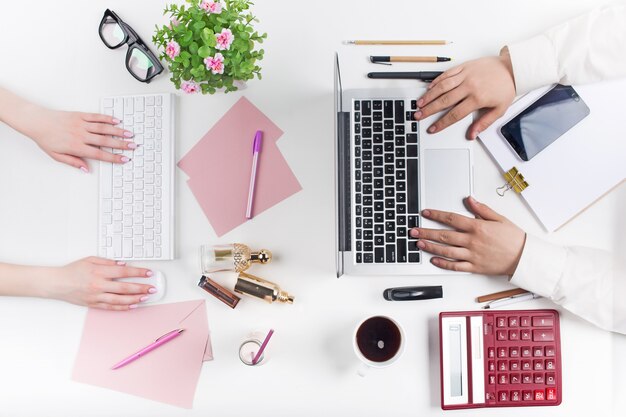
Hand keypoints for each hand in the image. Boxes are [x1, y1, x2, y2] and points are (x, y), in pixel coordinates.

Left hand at [27, 108, 136, 171]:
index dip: (114, 157)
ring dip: (118, 131)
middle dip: (121, 144)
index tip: (124, 159)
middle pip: (105, 141)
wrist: (36, 121)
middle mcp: (81, 135)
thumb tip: (86, 169)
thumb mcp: (57, 156)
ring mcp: (81, 124)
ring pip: (103, 128)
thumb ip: (74, 162)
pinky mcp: (79, 115)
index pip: (100, 154)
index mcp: (76, 147)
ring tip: (129, 134)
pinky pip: (96, 117)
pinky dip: (107, 119)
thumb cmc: (45, 138)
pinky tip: (116, 121)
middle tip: (133, 146)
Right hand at [45, 257, 154, 309]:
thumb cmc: (72, 271)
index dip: (139, 272)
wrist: (56, 283)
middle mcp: (99, 285)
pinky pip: (111, 307)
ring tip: (146, 297)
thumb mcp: (90, 260)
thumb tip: (123, 264)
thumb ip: (108, 262)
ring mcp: (97, 296)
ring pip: (120, 300)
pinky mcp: (93, 304)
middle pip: (125, 288)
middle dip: (141, 288)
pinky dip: (123, 307)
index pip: (124, 272)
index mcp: (99, 272)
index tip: (148, 273)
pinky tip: (132, 305)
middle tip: (152, 288)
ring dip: (135, 299)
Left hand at [410, 197, 525, 275]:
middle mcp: (472, 241)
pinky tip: (434, 260)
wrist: (525, 257)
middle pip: (444, 235)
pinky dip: (443, 263)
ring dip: (431, 247)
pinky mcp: (475, 267)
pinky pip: (456, 266)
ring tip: (419, 244)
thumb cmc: (514, 238)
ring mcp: (472, 255)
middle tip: (413, 231)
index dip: (436, 215)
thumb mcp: (499, 218)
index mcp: (478, 227)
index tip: (425, 213)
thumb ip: (482, 209)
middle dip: (426, 232)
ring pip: (446, 251)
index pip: (452, 219)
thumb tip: (470, 199)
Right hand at [414, 48, 515, 138]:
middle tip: (418, 116)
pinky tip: (429, 88)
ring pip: (442, 86)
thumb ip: (484, 123)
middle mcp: (469, 86)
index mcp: (477, 98)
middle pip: (444, 100)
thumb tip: (472, 135)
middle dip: (429, 110)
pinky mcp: (464, 66)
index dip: (441, 123)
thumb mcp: (499, 109)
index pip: (455, 114)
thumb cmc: (505, 87)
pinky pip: (447, 74)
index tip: (432, 128)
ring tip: (419, 103)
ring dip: (429, 96)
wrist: (512, 67)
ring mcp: (466, 75)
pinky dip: (436, 81)